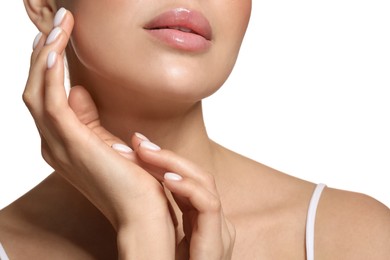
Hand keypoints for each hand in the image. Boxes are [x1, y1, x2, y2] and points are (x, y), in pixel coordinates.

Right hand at [23, 8, 174, 258]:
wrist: (143, 212)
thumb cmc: (133, 180)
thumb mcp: (108, 143)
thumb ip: (88, 119)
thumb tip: (77, 90)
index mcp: (62, 144)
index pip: (45, 98)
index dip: (48, 67)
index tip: (59, 39)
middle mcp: (53, 144)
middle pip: (35, 91)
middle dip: (44, 55)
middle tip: (56, 24)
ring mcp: (58, 145)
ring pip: (37, 91)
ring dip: (46, 56)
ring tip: (58, 26)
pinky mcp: (72, 143)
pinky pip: (51, 101)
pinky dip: (50, 73)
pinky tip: (56, 50)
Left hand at [135, 137, 235, 258]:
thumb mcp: (165, 238)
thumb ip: (161, 217)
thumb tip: (138, 193)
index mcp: (200, 218)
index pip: (184, 179)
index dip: (162, 161)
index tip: (137, 146)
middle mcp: (213, 219)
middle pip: (195, 174)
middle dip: (165, 155)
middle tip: (138, 141)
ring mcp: (220, 229)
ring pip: (204, 181)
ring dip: (172, 163)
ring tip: (145, 153)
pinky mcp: (219, 240)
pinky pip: (208, 204)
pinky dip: (188, 188)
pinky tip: (167, 179)